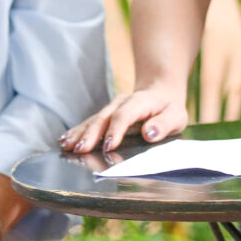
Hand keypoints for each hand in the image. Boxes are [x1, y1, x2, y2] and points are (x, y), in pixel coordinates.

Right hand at [60, 85, 189, 153]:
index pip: (124, 115)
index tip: (108, 146)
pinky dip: (77, 131)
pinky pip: (89, 123)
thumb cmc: (168, 108)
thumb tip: (149, 133)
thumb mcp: (176, 116)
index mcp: (139, 102)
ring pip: (93, 120)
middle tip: (80, 150)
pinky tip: (65, 140)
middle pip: (103, 118)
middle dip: (90, 134)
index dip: (115, 130)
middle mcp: (121, 103)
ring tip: (66, 146)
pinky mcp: (106, 115)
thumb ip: (163, 125)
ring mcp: (111, 108)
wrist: (159, 91)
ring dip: (79, 134)